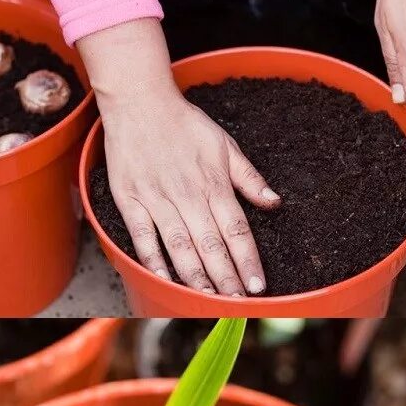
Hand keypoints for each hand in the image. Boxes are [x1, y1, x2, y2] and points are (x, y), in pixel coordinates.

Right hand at [78, 20, 279, 294]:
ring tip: (208, 301)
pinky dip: (153, 259)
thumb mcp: (225, 144)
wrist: (139, 100)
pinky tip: (164, 279)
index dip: (248, 261)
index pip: (237, 231)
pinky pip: (143, 237)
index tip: (257, 286)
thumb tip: (274, 203)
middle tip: (236, 305)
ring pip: (180, 247)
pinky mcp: (131, 201)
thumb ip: (249, 178)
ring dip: (195, 277)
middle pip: (211, 245)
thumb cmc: (183, 123)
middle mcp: (188, 196)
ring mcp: (158, 200)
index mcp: (214, 184)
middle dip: (226, 278)